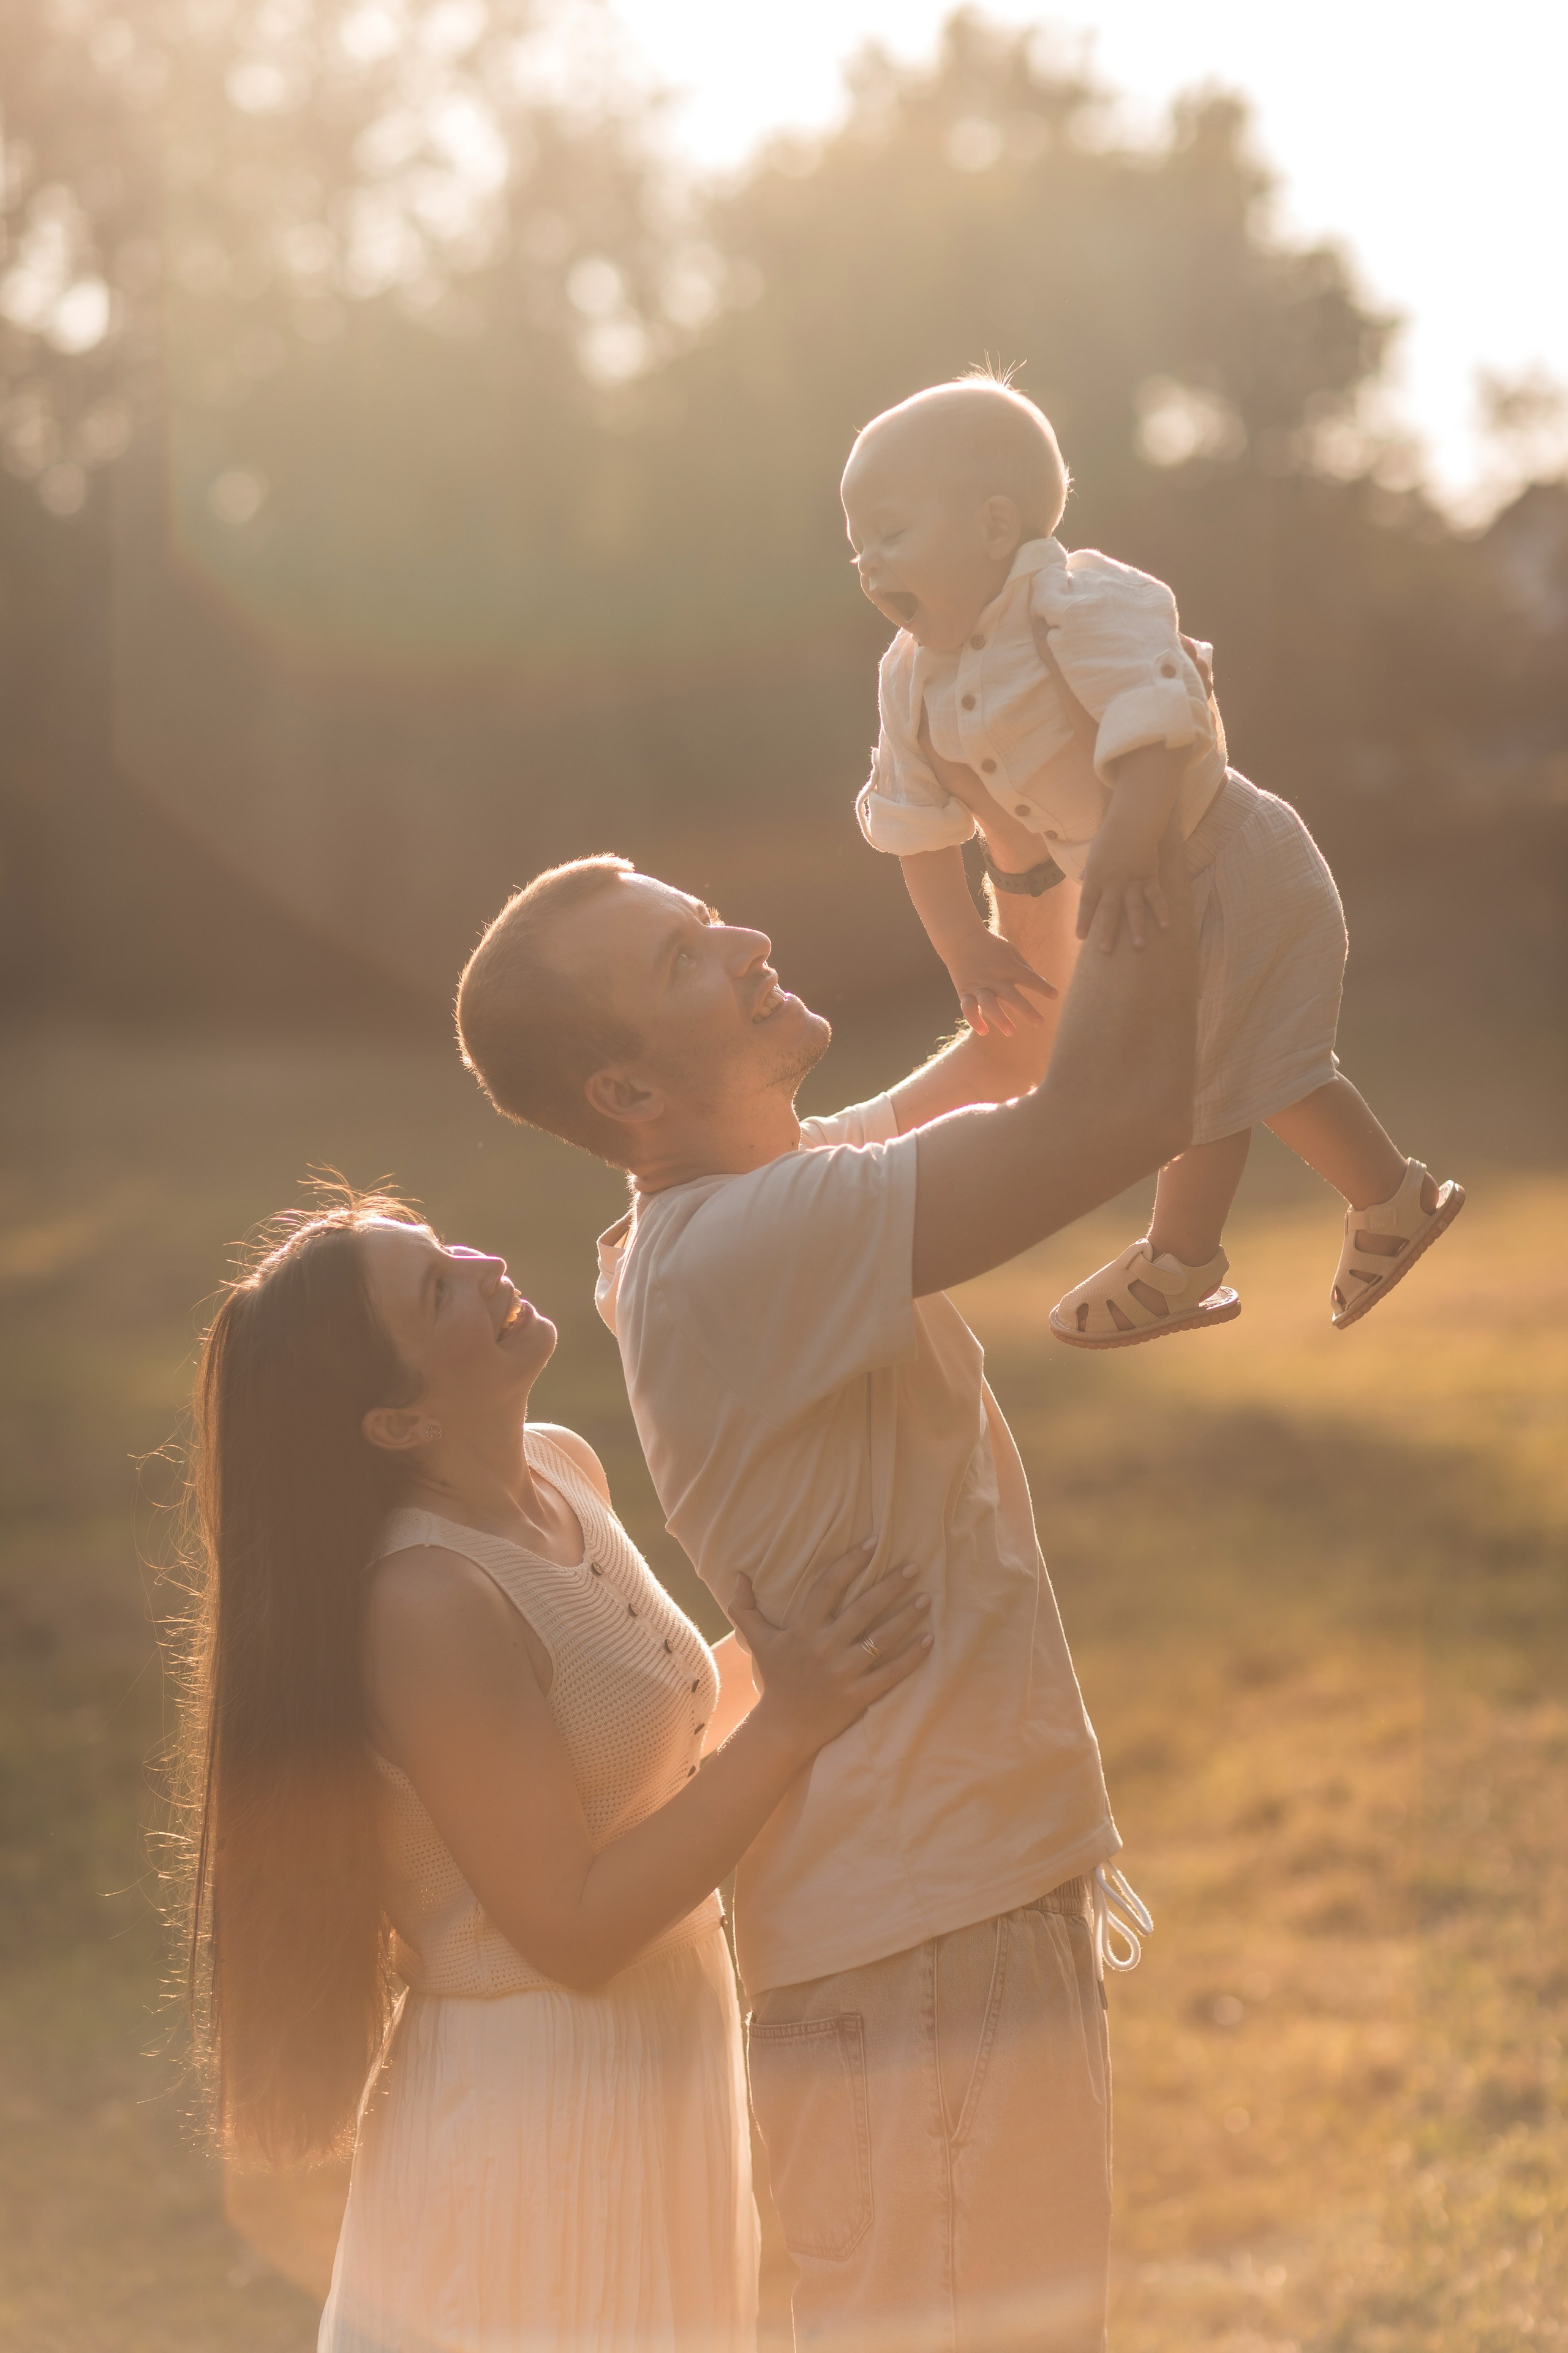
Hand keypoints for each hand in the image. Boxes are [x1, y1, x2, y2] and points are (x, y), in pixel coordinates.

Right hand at [728, 1540, 930, 1761]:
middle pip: (863, 1609)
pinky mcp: (858, 1695)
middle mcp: (824, 1647)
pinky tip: (929, 1639)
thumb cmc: (775, 1677)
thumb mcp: (757, 1640)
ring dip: (907, 1617)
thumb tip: (739, 1574)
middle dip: (891, 1585)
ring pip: (881, 1639)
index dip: (850, 1563)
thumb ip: (745, 1607)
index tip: (873, 1543)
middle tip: (914, 1566)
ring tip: (927, 1597)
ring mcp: (843, 1672)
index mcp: (803, 1630)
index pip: (828, 1587)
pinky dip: (912, 1657)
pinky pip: (891, 1674)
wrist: (783, 1727)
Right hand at [944, 923, 1056, 1036]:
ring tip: (1012, 1032)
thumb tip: (1040, 982)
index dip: (1043, 987)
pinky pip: (968, 1008)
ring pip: (989, 1005)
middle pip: (1012, 996)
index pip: (1030, 979)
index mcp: (1009, 967)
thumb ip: (1025, 967)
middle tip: (1040, 1023)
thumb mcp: (1011, 950)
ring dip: (1000, 1019)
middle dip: (1027, 1010)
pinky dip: (974, 1020)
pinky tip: (984, 1031)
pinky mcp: (965, 991)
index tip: (1055, 995)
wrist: (960, 938)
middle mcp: (995, 978)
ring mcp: (979, 986)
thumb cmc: (990, 945)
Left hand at [1076, 818, 1170, 953]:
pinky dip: (1161, 911)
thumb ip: (1089, 870)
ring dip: (1136, 927)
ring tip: (1139, 946)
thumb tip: (1082, 880)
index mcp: (1096, 875)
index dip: (1084, 919)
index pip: (1087, 901)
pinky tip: (1166, 926)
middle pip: (1109, 909)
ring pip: (1134, 907)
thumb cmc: (1110, 837)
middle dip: (1107, 930)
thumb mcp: (1094, 854)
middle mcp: (1113, 881)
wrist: (1132, 821)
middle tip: (1105, 950)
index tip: (1081, 937)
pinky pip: (1156, 896)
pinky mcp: (1149, 876)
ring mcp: (1132, 880)